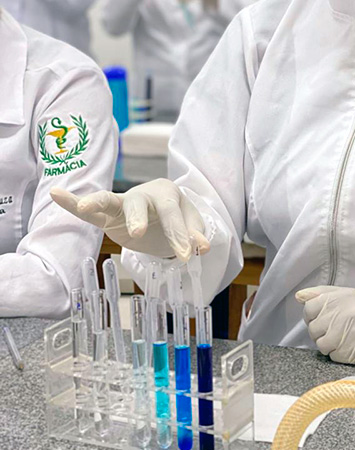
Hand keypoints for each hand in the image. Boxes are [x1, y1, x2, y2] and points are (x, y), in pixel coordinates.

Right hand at [50, 178, 208, 260]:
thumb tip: (203, 247)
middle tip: (138, 233)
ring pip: (110, 200)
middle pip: (140, 203)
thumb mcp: (189, 225)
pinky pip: (89, 210)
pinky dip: (72, 202)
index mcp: (167, 194)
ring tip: (85, 206)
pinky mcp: (107, 215)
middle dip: (139, 218)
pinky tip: (57, 194)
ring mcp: (123, 203)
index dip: (179, 234)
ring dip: (98, 202)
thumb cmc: (175, 218)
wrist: (162, 213)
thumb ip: (195, 235)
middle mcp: (144, 194)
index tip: (187, 255)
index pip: (173, 213)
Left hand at [296, 285, 354, 363]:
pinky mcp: (349, 352)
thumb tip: (299, 296)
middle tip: (334, 328)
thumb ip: (321, 293)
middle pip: (313, 329)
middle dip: (321, 330)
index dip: (312, 315)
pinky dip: (339, 353)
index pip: (309, 309)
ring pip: (321, 344)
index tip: (321, 318)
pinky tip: (349, 344)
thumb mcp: (347, 293)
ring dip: (329, 343)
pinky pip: (333, 356)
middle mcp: (339, 315)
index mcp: (338, 299)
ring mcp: (344, 335)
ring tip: (342, 337)